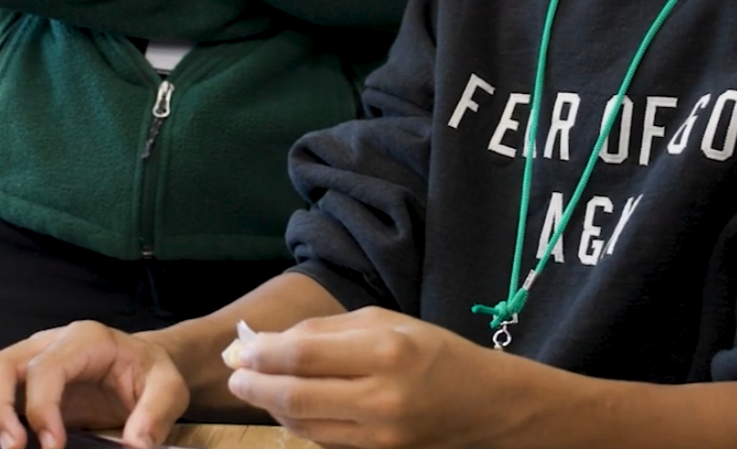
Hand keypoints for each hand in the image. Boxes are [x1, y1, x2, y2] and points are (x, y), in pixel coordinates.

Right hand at [0, 322, 188, 448]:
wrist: (145, 368)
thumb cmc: (153, 374)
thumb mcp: (169, 389)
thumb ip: (156, 413)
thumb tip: (137, 445)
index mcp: (88, 341)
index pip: (48, 368)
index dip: (42, 408)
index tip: (52, 446)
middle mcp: (55, 344)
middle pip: (8, 364)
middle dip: (2, 408)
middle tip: (12, 448)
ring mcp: (37, 361)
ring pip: (0, 375)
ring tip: (9, 447)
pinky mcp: (30, 385)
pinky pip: (6, 395)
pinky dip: (4, 418)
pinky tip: (13, 441)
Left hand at [226, 307, 519, 448]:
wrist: (481, 404)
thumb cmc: (432, 350)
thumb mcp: (386, 321)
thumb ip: (328, 331)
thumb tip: (269, 340)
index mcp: (385, 350)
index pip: (305, 354)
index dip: (264, 352)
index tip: (241, 347)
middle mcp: (380, 398)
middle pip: (296, 396)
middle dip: (256, 384)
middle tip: (234, 372)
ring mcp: (378, 437)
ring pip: (303, 425)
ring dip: (271, 405)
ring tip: (255, 385)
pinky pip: (322, 441)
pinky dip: (298, 423)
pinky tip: (287, 404)